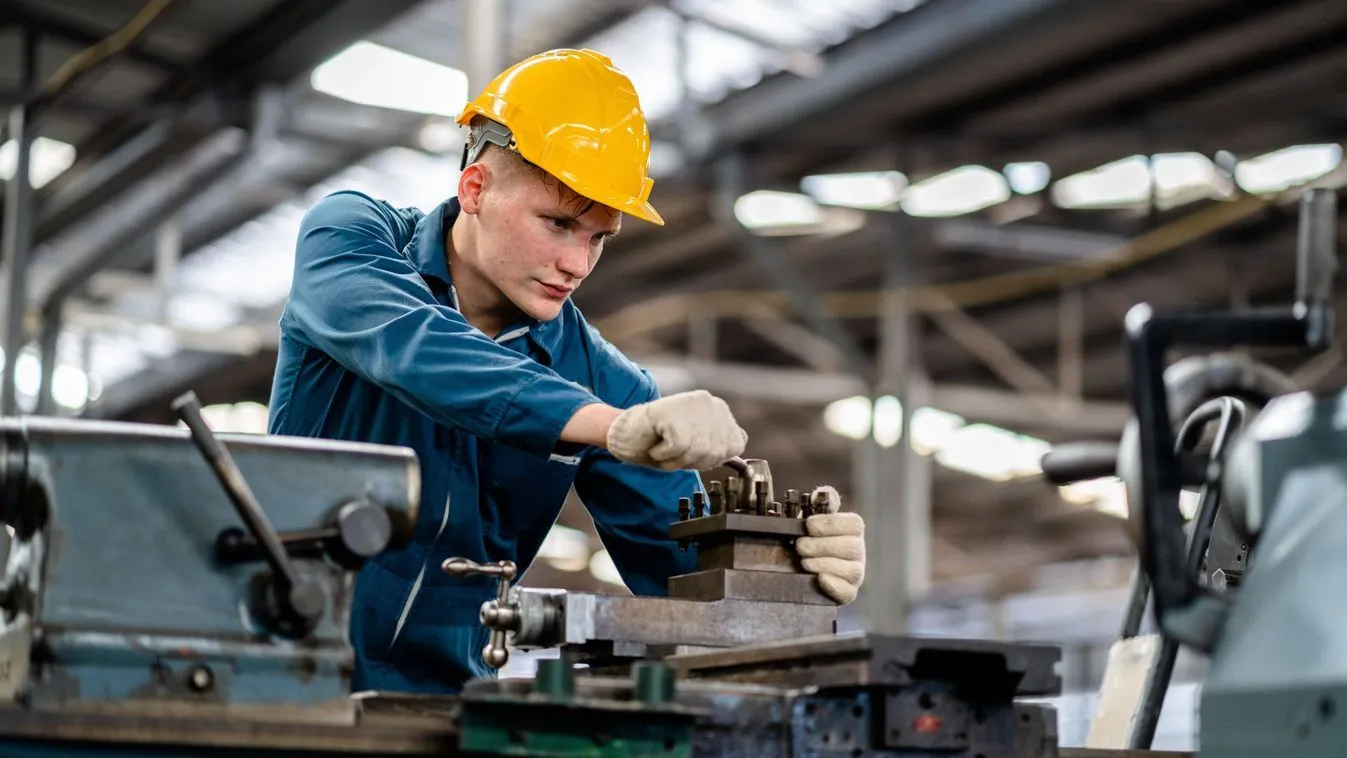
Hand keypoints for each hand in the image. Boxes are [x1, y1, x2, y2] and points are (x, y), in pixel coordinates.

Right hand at [605, 390, 747, 470]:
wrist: (623, 434)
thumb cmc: (659, 442)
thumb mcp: (698, 446)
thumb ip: (720, 445)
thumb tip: (743, 453)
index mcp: (719, 410)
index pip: (734, 446)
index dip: (711, 458)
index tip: (690, 451)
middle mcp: (710, 403)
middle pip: (717, 452)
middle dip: (692, 460)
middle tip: (673, 450)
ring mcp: (693, 404)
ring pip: (698, 451)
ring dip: (676, 459)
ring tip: (664, 446)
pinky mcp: (674, 411)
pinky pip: (677, 448)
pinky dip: (662, 454)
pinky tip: (655, 442)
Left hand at [796, 485, 864, 604]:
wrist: (803, 569)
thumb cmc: (811, 538)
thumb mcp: (814, 518)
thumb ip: (820, 502)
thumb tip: (820, 493)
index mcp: (854, 530)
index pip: (853, 524)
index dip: (831, 524)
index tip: (808, 525)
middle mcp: (859, 551)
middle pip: (851, 547)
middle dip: (822, 546)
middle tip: (800, 546)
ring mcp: (856, 574)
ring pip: (851, 570)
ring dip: (824, 564)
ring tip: (804, 562)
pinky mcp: (848, 593)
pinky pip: (848, 592)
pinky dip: (834, 585)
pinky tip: (820, 578)